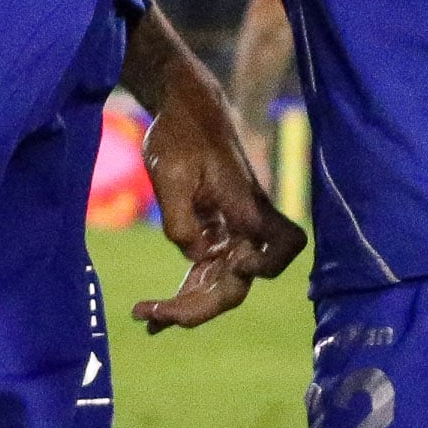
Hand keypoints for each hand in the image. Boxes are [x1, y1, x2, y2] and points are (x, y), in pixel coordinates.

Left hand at [129, 76, 305, 331]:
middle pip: (238, 284)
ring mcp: (230, 235)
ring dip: (185, 308)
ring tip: (142, 316)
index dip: (267, 264)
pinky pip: (203, 276)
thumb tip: (193, 257)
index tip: (235, 263)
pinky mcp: (212, 236)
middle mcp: (246, 226)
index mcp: (247, 206)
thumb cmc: (181, 135)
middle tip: (151, 315)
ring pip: (218, 286)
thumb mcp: (170, 175)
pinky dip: (181, 296)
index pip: (286, 244)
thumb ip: (180, 221)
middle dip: (199, 307)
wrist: (185, 111)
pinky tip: (150, 314)